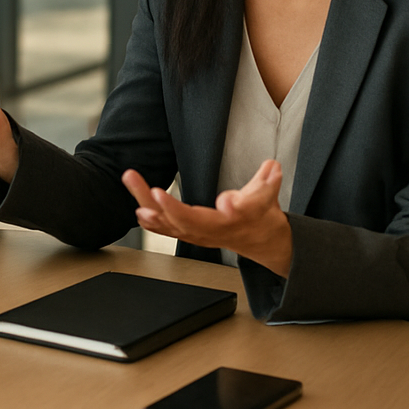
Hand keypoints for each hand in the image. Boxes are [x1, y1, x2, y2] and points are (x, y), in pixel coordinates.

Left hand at [123, 160, 292, 275]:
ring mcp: (202, 235)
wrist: (259, 240)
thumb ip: (268, 181)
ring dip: (152, 209)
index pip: (240, 213)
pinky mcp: (191, 234)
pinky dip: (153, 224)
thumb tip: (272, 167)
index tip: (227, 202)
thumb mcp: (269, 196)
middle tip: (155, 192)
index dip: (235, 206)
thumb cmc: (261, 215)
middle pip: (194, 222)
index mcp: (242, 218)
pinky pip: (169, 230)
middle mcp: (218, 229)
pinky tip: (139, 212)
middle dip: (172, 209)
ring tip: (137, 191)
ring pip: (174, 224)